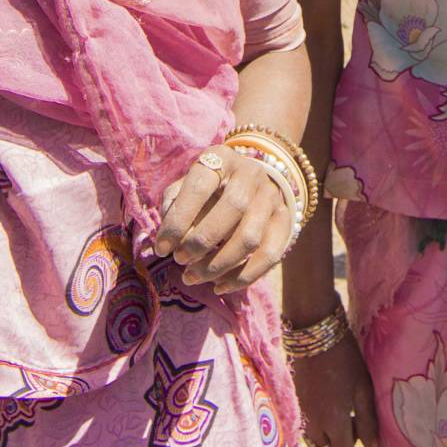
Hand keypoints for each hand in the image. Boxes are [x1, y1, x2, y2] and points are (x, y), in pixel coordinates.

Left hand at [153, 145, 294, 293]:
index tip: (162, 248)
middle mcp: (252, 173)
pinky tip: (220, 286)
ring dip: (218, 265)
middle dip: (201, 242)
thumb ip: (174, 205)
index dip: (179, 220)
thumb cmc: (208, 188)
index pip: (200, 186)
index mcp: (222, 159)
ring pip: (250, 237)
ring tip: (193, 277)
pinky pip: (269, 255)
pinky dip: (243, 277)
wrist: (250, 182)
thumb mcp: (187, 185)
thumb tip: (166, 238)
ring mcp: (272, 197)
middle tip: (180, 261)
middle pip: (232, 209)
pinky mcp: (285, 221)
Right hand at [292, 328, 379, 446]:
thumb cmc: (345, 358)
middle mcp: (314, 424)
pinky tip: (337, 406)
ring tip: (350, 416)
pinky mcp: (298, 403)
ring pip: (318, 445)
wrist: (313, 332)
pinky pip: (311, 429)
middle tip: (361, 434)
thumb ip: (368, 423)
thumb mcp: (364, 389)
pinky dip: (324, 429)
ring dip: (334, 442)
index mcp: (333, 422)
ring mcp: (303, 414)